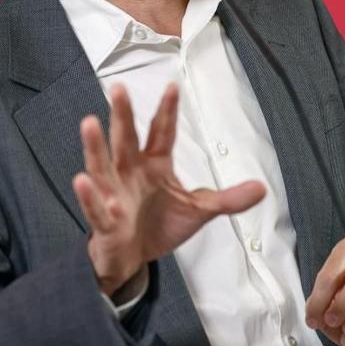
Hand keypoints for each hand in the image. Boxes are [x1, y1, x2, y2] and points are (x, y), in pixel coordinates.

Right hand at [73, 82, 265, 295]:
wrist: (133, 259)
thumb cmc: (160, 226)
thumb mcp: (199, 210)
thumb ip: (228, 199)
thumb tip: (262, 188)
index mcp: (154, 165)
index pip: (161, 133)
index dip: (167, 111)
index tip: (173, 86)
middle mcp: (130, 173)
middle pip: (126, 139)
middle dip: (123, 114)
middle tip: (119, 88)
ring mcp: (114, 195)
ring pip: (102, 166)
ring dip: (95, 145)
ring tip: (89, 122)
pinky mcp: (105, 222)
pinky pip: (95, 207)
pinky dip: (90, 196)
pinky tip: (82, 180)